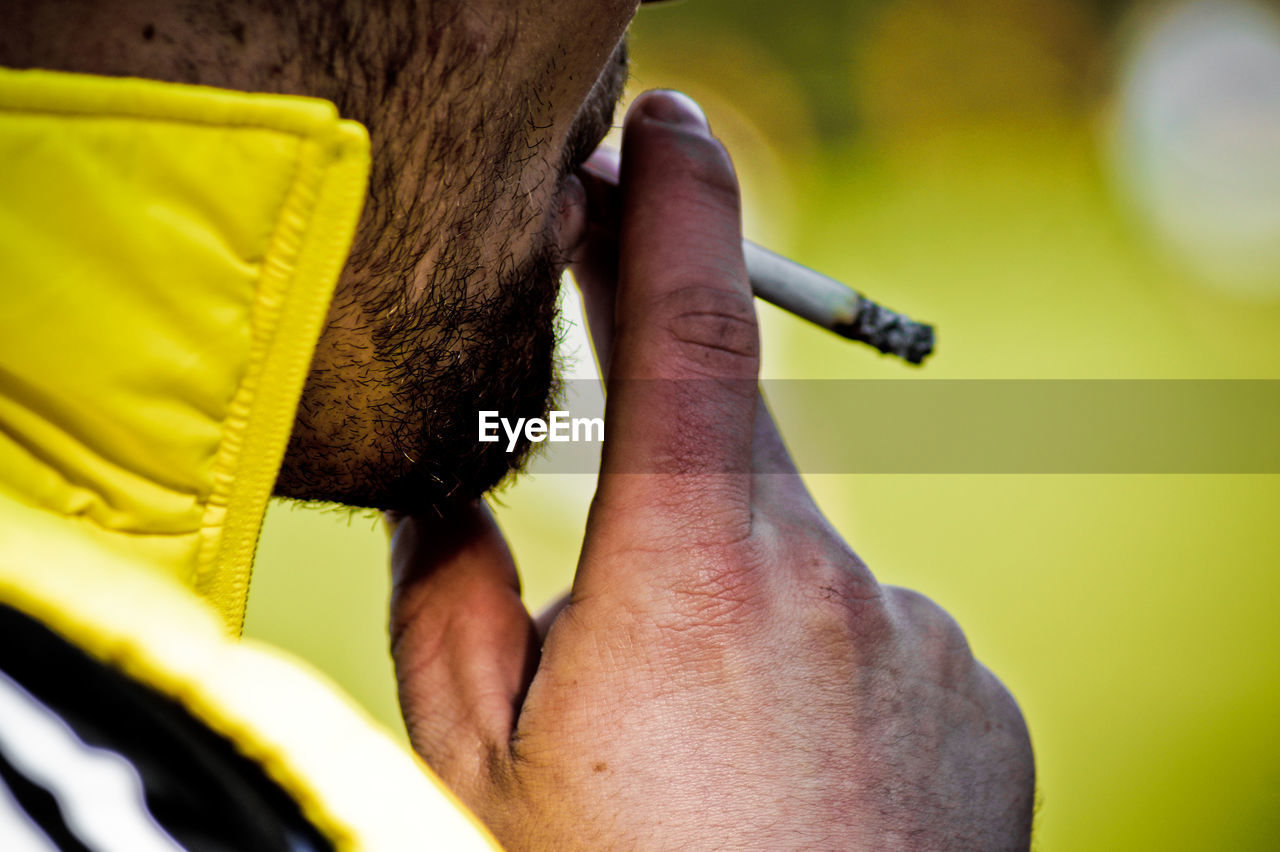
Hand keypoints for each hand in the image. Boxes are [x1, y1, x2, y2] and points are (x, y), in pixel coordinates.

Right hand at [388, 90, 1034, 849]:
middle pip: (735, 468)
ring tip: (710, 763)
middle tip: (628, 632)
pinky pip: (878, 647)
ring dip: (739, 628)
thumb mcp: (483, 761)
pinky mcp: (977, 701)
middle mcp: (832, 582)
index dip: (668, 204)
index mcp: (695, 572)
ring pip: (801, 576)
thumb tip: (456, 506)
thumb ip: (455, 602)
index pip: (684, 326)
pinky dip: (820, 684)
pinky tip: (792, 787)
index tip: (659, 130)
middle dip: (667, 510)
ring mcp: (922, 643)